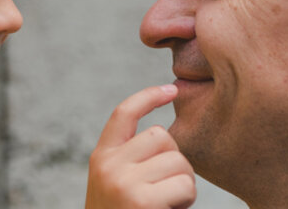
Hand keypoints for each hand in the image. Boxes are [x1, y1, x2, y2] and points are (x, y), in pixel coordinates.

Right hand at [85, 84, 195, 208]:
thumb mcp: (115, 185)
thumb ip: (130, 161)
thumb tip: (163, 137)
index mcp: (100, 158)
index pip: (124, 114)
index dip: (148, 97)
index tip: (172, 90)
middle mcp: (108, 165)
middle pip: (160, 135)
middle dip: (175, 160)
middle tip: (170, 189)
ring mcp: (123, 182)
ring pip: (177, 160)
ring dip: (185, 182)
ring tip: (171, 203)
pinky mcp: (142, 201)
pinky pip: (185, 185)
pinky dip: (187, 199)